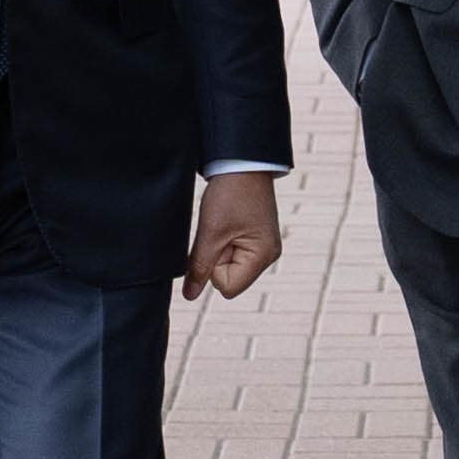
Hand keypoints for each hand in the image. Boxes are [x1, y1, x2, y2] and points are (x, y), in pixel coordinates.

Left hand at [184, 170, 281, 300]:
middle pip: (230, 278)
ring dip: (220, 249)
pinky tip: (229, 223)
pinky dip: (225, 242)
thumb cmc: (230, 194)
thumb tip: (190, 295)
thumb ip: (199, 267)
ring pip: (230, 266)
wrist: (242, 163)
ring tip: (226, 224)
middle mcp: (268, 256)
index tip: (217, 240)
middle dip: (218, 257)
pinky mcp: (257, 239)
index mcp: (263, 256)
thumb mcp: (210, 232)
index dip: (213, 268)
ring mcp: (264, 248)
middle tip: (222, 228)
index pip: (227, 287)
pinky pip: (234, 254)